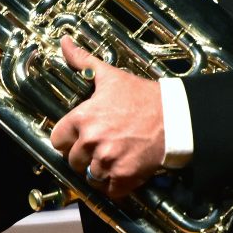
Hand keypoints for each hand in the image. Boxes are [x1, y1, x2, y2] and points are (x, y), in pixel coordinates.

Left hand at [50, 34, 164, 197]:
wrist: (175, 118)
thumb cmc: (142, 97)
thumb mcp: (110, 76)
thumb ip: (82, 61)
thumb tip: (64, 42)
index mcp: (83, 118)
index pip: (58, 140)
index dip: (68, 139)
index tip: (79, 137)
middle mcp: (92, 141)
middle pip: (72, 161)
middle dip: (83, 156)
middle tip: (100, 146)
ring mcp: (108, 161)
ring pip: (89, 176)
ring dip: (98, 170)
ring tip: (112, 158)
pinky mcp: (124, 177)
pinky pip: (107, 190)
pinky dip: (113, 185)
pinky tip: (121, 170)